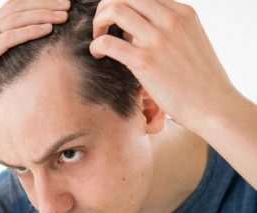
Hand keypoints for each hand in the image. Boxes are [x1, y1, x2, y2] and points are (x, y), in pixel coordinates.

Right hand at [0, 0, 69, 133]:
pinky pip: (8, 39)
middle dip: (44, 4)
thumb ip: (2, 57)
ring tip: (64, 15)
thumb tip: (27, 56)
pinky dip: (29, 32)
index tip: (59, 3)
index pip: (12, 7)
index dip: (37, 2)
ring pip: (14, 20)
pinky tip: (47, 30)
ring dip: (42, 15)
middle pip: (15, 8)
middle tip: (68, 4)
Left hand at [89, 0, 237, 130]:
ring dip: (99, 23)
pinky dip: (96, 45)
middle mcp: (170, 20)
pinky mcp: (145, 61)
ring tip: (99, 38)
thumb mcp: (192, 41)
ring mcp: (157, 39)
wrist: (214, 106)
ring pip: (114, 10)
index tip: (118, 22)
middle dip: (106, 7)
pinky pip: (108, 42)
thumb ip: (170, 29)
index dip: (124, 4)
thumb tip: (140, 29)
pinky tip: (98, 55)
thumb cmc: (202, 80)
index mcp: (182, 13)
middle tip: (102, 26)